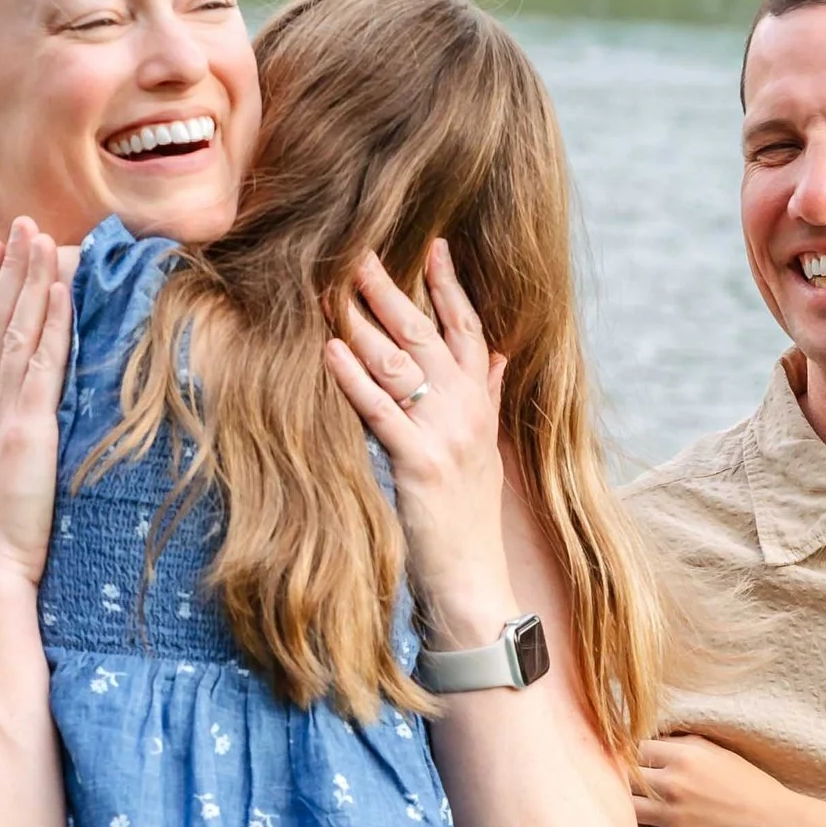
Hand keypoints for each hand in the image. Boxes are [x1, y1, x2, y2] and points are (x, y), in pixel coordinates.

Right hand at [0, 217, 69, 588]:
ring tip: (32, 233)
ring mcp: (6, 414)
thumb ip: (19, 463)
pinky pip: (40, 361)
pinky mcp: (26, 427)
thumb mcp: (9, 492)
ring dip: (26, 279)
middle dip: (5, 272)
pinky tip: (59, 286)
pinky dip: (49, 319)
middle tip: (14, 226)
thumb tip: (33, 458)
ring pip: (14, 330)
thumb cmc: (0, 548)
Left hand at [326, 238, 512, 642]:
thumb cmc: (468, 519)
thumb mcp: (485, 452)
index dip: (452, 287)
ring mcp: (446, 436)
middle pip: (428, 335)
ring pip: (401, 365)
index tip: (434, 245)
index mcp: (481, 406)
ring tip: (335, 288)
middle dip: (395, 290)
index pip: (470, 331)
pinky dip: (354, 378)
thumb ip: (487, 399)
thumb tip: (494, 356)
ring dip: (365, 323)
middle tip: (361, 251)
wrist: (473, 581)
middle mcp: (468, 412)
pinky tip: (330, 350)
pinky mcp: (419, 464)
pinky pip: (382, 411)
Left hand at [633, 734, 805, 826]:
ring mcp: (674, 816)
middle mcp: (674, 782)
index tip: (625, 770)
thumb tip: (657, 742)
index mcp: (685, 755)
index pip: (633, 749)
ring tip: (617, 820)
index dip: (626, 759)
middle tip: (614, 796)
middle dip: (616, 787)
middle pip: (620, 778)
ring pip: (623, 811)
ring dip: (618, 815)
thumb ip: (687, 745)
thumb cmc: (757, 791)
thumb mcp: (723, 755)